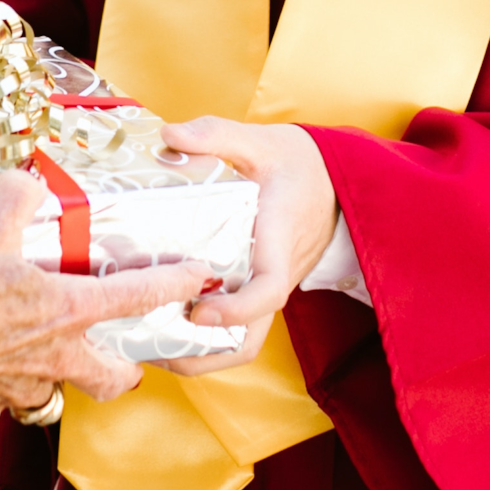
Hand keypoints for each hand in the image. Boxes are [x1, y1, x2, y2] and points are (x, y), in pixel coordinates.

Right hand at [0, 171, 203, 439]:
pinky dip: (1, 385)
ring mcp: (25, 384)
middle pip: (113, 376)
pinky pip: (4, 398)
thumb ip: (15, 199)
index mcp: (68, 309)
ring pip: (57, 390)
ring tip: (44, 356)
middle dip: (127, 369)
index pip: (138, 295)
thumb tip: (28, 182)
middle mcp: (58, 354)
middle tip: (127, 358)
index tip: (199, 278)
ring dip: (58, 375)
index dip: (174, 283)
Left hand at [151, 118, 336, 376]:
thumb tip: (170, 135)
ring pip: (242, 341)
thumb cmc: (300, 162)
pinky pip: (239, 327)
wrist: (338, 179)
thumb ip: (217, 134)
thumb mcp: (260, 139)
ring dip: (201, 353)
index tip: (197, 311)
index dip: (235, 310)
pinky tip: (167, 322)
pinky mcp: (261, 289)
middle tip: (153, 346)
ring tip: (150, 343)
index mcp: (278, 239)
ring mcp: (270, 287)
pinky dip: (206, 337)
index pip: (267, 289)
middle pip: (250, 338)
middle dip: (204, 355)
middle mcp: (277, 274)